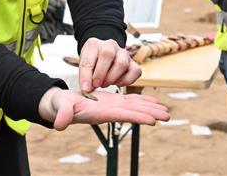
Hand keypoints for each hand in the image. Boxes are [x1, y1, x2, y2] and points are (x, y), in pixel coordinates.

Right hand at [38, 87, 169, 130]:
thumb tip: (59, 125)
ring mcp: (112, 106)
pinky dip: (142, 100)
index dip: (137, 117)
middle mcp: (109, 111)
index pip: (122, 116)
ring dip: (150, 107)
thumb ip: (62, 114)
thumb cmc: (59, 107)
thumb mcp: (60, 108)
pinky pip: (130, 100)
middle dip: (150, 113)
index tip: (152, 121)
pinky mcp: (111, 100)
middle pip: (133, 112)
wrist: (59, 105)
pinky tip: (153, 101)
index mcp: (100, 113)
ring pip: (134, 106)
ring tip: (166, 111)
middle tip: (167, 116)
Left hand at [78, 38, 141, 92]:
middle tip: (96, 84)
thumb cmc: (93, 62)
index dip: (86, 75)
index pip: (89, 58)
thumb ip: (85, 76)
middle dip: (100, 74)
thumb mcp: (84, 66)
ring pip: (122, 64)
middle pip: (108, 54)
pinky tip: (117, 83)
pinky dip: (126, 81)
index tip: (85, 88)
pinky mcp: (133, 63)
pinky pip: (135, 71)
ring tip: (105, 84)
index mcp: (94, 45)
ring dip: (112, 78)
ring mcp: (124, 53)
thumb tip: (87, 89)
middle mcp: (110, 45)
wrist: (103, 56)